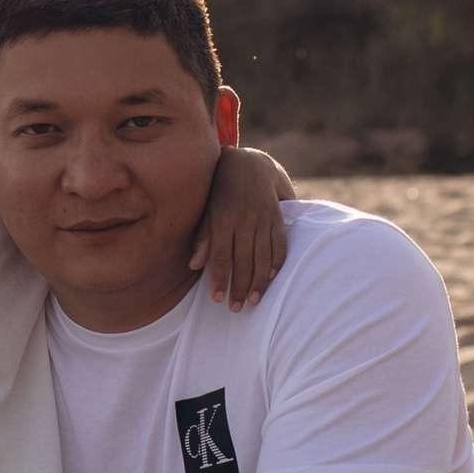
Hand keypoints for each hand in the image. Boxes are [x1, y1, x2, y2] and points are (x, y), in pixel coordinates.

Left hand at [192, 143, 293, 306]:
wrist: (249, 164)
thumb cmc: (221, 191)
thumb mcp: (207, 209)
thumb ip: (203, 237)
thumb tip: (193, 265)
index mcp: (224, 218)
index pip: (221, 256)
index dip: (219, 279)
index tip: (217, 299)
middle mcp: (245, 219)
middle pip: (243, 261)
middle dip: (240, 287)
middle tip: (237, 308)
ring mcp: (264, 218)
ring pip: (263, 256)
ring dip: (259, 281)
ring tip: (255, 300)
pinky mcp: (278, 217)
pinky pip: (280, 244)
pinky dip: (277, 262)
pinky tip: (272, 278)